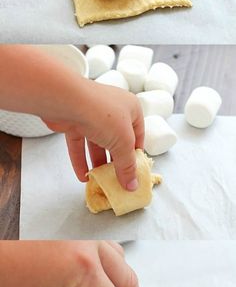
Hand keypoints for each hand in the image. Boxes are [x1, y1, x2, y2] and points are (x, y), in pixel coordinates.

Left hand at [0, 46, 143, 190]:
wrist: (66, 100)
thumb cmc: (102, 114)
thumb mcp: (123, 142)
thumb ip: (127, 166)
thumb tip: (132, 186)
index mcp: (131, 108)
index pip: (138, 135)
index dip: (135, 155)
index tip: (134, 173)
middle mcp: (112, 109)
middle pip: (116, 140)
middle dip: (115, 161)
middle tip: (116, 180)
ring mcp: (91, 115)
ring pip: (96, 143)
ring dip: (97, 163)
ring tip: (99, 181)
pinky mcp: (73, 122)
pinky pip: (79, 144)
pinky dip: (80, 160)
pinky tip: (82, 176)